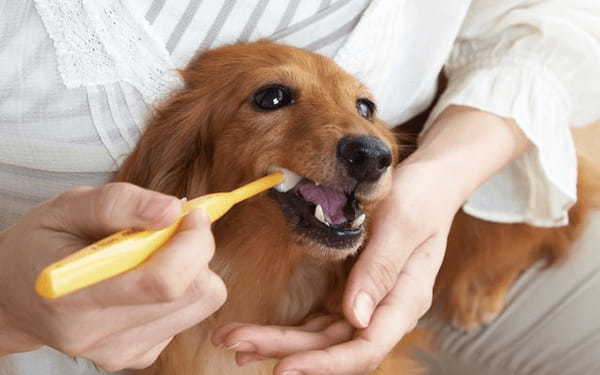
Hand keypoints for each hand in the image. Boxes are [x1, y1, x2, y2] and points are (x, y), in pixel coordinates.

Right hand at [0, 183, 226, 370]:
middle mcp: (98, 336)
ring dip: (193, 269)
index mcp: (74, 297)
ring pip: (202, 303)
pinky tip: (148, 279)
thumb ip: (120, 203)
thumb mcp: (67, 207)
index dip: (193, 242)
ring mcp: (120, 353)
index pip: (163, 282)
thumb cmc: (42, 244)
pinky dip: (182, 290)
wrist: (15, 297)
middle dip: (197, 250)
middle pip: (194, 293)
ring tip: (155, 253)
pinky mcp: (138, 357)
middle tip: (173, 228)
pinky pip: (189, 316)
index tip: (191, 214)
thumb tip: (173, 209)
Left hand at [211, 106, 529, 373]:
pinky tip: (261, 331)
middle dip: (286, 350)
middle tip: (237, 346)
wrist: (428, 183)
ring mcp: (367, 303)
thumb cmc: (420, 196)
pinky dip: (291, 328)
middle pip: (335, 346)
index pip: (366, 347)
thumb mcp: (402, 222)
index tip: (284, 368)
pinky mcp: (351, 292)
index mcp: (406, 298)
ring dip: (281, 341)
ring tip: (236, 341)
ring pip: (322, 337)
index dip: (325, 364)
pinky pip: (319, 320)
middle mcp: (385, 309)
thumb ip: (381, 268)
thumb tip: (356, 317)